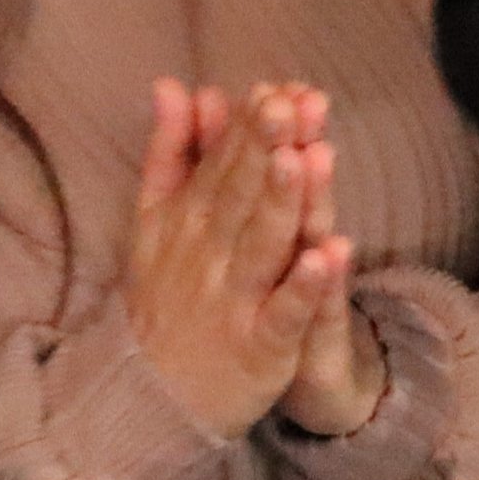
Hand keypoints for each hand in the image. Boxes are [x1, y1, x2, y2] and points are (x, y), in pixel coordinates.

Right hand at [123, 79, 357, 442]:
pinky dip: (305, 286)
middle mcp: (209, 254)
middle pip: (242, 195)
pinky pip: (284, 313)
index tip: (274, 87)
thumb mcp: (154, 221)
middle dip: (267, 149)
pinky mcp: (260, 346)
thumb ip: (169, 151)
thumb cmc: (165, 296)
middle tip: (291, 104)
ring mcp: (234, 301)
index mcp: (188, 220)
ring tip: (306, 158)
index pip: (222, 164)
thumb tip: (174, 83)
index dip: (249, 127)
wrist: (149, 396)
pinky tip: (330, 255)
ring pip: (262, 245)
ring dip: (284, 203)